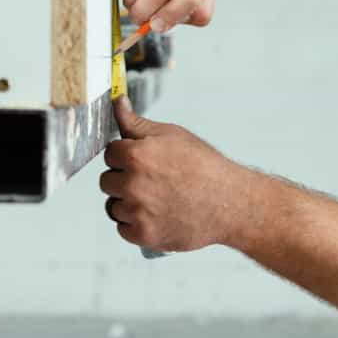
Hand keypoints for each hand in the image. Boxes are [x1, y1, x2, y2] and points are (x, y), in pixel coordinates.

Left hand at [100, 97, 252, 251]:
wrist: (231, 202)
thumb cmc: (204, 167)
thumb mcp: (172, 135)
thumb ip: (136, 122)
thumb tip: (117, 102)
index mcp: (137, 156)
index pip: (110, 153)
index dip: (126, 155)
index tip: (143, 161)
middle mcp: (133, 184)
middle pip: (106, 181)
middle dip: (123, 179)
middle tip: (151, 180)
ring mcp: (138, 212)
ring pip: (114, 206)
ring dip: (128, 203)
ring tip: (157, 198)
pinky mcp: (144, 235)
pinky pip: (123, 229)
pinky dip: (136, 224)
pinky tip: (155, 215)